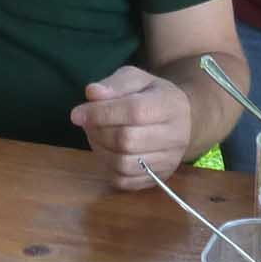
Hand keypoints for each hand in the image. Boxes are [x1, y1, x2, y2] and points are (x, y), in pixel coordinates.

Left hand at [70, 65, 191, 189]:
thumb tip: (92, 93)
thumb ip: (115, 84)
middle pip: (127, 141)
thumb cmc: (153, 96)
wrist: (184, 121)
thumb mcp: (137, 79)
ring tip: (96, 136)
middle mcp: (175, 136)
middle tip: (88, 124)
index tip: (76, 114)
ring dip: (100, 151)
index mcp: (170, 105)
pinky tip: (107, 151)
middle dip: (98, 132)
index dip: (101, 113)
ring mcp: (169, 161)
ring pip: (124, 164)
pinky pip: (125, 181)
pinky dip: (108, 168)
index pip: (134, 112)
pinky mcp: (159, 178)